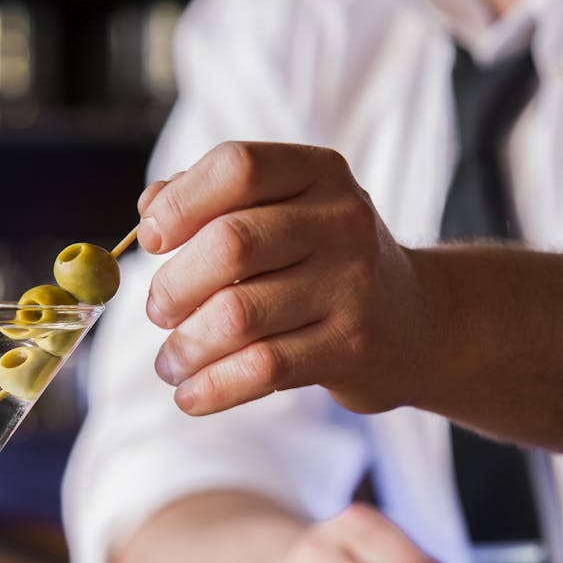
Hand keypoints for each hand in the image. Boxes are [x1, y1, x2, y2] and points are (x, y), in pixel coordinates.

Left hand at [137, 141, 431, 416]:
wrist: (414, 319)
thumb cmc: (323, 261)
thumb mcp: (284, 212)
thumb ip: (215, 200)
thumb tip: (148, 209)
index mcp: (318, 173)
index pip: (237, 168)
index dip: (180, 204)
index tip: (151, 240)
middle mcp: (341, 221)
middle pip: (230, 244)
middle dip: (174, 286)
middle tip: (158, 312)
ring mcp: (351, 285)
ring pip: (238, 315)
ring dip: (185, 346)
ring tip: (170, 362)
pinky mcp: (351, 346)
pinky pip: (263, 369)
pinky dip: (212, 387)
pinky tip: (190, 394)